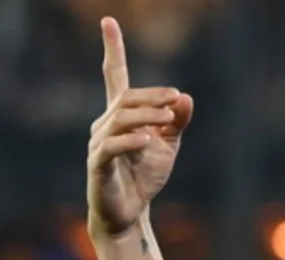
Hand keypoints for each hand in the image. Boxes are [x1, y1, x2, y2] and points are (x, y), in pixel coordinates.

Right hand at [86, 17, 193, 237]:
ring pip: (120, 119)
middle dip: (151, 95)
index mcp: (122, 115)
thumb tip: (186, 97)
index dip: (113, 49)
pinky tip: (149, 140)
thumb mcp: (169, 146)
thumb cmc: (145, 175)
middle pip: (126, 98)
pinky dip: (131, 140)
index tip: (109, 21)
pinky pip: (112, 146)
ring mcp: (100, 142)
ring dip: (147, 115)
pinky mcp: (99, 164)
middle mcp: (106, 123)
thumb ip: (177, 122)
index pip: (114, 76)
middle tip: (175, 99)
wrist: (131, 212)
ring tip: (169, 118)